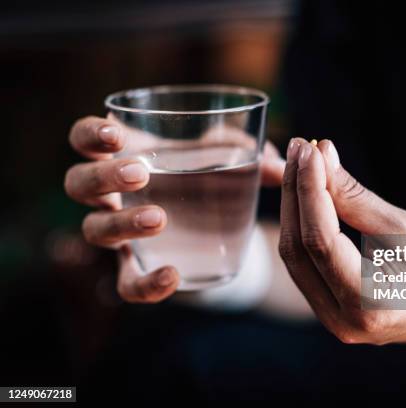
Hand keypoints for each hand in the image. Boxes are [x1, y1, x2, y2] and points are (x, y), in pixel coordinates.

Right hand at [64, 116, 285, 302]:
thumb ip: (249, 152)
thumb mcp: (227, 157)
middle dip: (103, 177)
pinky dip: (145, 284)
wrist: (217, 224)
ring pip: (94, 230)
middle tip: (140, 174)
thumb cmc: (212, 176)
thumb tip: (278, 164)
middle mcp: (112, 194)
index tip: (116, 135)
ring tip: (159, 219)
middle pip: (78, 183)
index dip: (88, 134)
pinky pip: (126, 283)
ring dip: (120, 224)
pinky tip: (172, 276)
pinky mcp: (137, 268)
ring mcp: (119, 233)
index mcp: (127, 156)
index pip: (84, 139)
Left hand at [278, 138, 405, 346]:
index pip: (320, 240)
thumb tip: (322, 157)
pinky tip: (305, 193)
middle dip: (295, 193)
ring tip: (301, 163)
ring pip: (295, 256)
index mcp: (370, 305)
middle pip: (298, 249)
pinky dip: (302, 225)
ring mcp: (331, 319)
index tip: (308, 150)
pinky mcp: (328, 308)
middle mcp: (343, 320)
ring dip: (294, 206)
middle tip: (300, 148)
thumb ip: (356, 198)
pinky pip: (303, 263)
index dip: (309, 190)